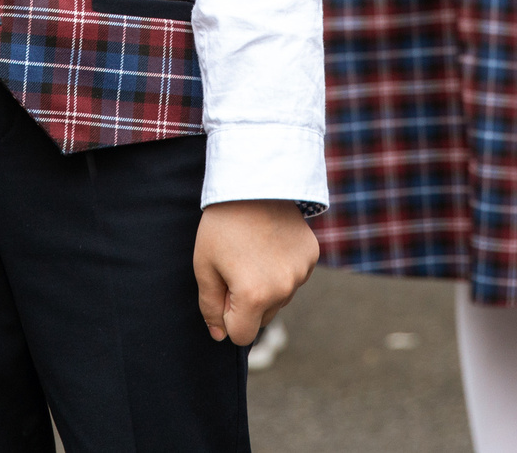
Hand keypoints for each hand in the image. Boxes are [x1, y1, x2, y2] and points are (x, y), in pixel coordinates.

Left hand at [192, 199, 317, 343]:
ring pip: (280, 299)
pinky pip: (294, 277)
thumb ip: (210, 306)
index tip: (222, 290)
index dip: (227, 317)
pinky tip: (271, 243)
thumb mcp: (204, 265)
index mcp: (253, 295)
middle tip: (236, 267)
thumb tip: (219, 335)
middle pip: (262, 318)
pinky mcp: (312, 256)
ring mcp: (302, 273)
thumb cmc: (222, 223)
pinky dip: (283, 269)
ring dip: (266, 287)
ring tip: (253, 251)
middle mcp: (283, 289)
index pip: (241, 335)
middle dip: (247, 303)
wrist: (253, 180)